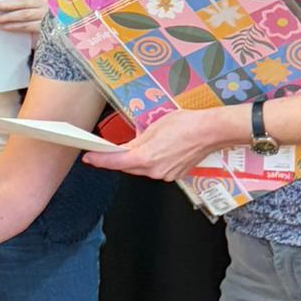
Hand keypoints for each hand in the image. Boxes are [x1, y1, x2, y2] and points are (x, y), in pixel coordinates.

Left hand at [0, 0, 52, 35]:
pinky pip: (28, 27)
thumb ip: (32, 3)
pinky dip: (16, 27)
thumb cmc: (54, 17)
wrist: (68, 29)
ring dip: (8, 17)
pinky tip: (7, 27)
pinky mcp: (47, 28)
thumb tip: (10, 4)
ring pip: (24, 15)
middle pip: (23, 4)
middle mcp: (47, 4)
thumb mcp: (45, 6)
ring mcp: (48, 16)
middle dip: (7, 6)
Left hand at [83, 109, 233, 182]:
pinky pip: (155, 170)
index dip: (100, 160)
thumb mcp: (154, 127)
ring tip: (139, 146)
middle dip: (118, 159)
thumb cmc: (186, 124)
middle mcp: (154, 170)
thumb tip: (126, 149)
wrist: (211, 131)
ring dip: (136, 160)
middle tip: (106, 151)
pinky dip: (151, 162)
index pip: (116, 162)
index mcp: (146, 157)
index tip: (89, 159)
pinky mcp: (174, 175)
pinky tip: (157, 151)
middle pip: (128, 167)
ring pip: (142, 169)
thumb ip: (137, 141)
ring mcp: (165, 175)